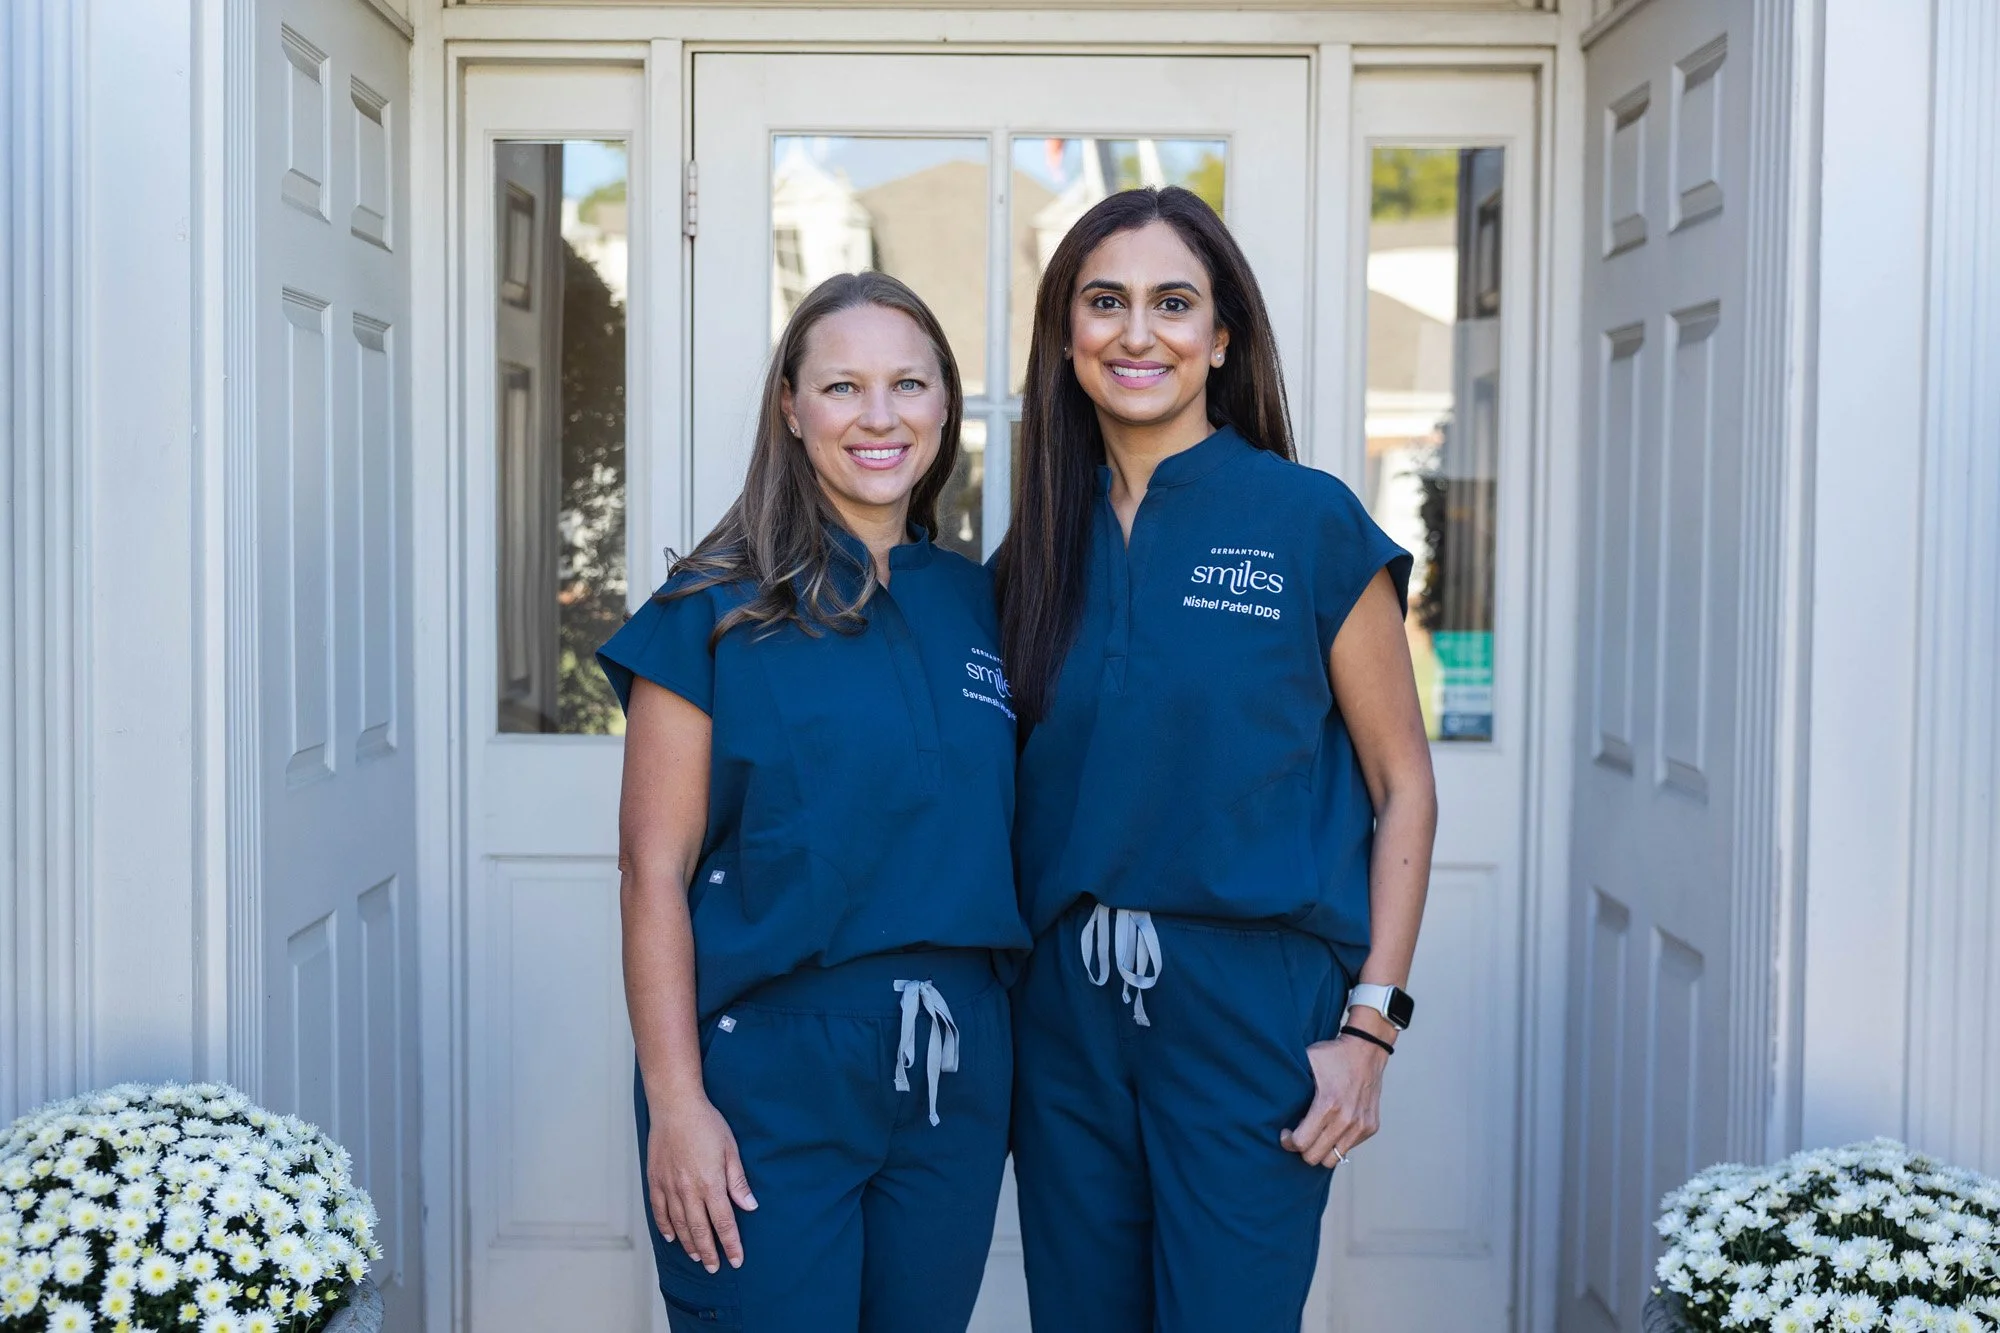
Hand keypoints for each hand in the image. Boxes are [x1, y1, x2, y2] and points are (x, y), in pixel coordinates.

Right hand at [646, 1091, 757, 1271]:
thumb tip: (750, 1206)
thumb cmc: (706, 1123)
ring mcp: (669, 1187)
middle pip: (700, 1230)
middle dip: (709, 1252)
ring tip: (697, 1257)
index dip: (730, 1244)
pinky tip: (671, 1237)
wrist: (675, 1106)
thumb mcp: (731, 1149)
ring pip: (679, 1224)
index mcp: (711, 1183)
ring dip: (689, 1244)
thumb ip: (738, 1181)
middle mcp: (689, 1190)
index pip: (724, 1223)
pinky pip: (659, 1211)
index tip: (736, 1259)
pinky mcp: (656, 1181)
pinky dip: (665, 1227)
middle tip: (714, 1268)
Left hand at [1280, 1031, 1388, 1167]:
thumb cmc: (1333, 1055)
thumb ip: (1289, 1079)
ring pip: (1333, 1159)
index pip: (1301, 1143)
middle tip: (1298, 1135)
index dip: (1288, 1141)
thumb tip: (1266, 1091)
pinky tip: (1331, 1127)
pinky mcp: (1370, 1127)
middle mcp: (1346, 1120)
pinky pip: (1348, 1148)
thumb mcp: (1306, 1060)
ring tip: (1315, 1134)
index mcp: (1328, 1105)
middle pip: (1314, 1157)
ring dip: (1320, 1150)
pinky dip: (1337, 1143)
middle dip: (1302, 1149)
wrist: (1367, 1050)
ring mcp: (1360, 1126)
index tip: (1286, 1132)